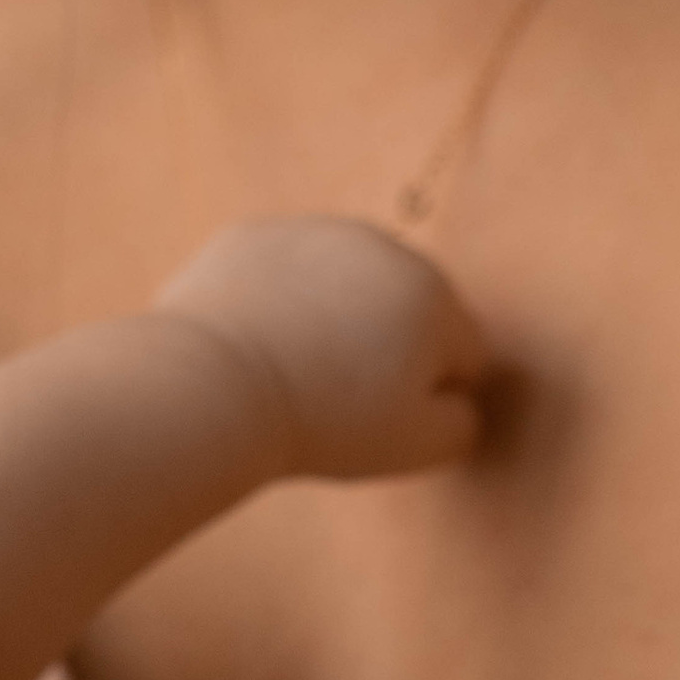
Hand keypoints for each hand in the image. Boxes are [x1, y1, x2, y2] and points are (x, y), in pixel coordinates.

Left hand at [152, 217, 486, 480]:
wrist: (217, 382)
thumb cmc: (325, 422)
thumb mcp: (415, 447)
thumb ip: (460, 426)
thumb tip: (460, 404)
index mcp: (434, 297)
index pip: (462, 353)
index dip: (432, 397)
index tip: (387, 421)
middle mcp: (383, 247)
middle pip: (405, 308)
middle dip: (386, 348)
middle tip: (341, 400)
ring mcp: (316, 232)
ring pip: (344, 284)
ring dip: (334, 320)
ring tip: (297, 373)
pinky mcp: (256, 235)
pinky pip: (285, 274)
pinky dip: (280, 303)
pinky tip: (257, 347)